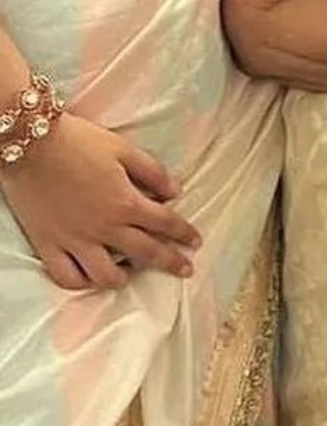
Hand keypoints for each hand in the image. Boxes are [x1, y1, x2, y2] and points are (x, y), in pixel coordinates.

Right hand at [0, 114, 200, 290]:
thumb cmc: (80, 143)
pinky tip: (91, 279)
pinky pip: (67, 277)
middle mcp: (103, 229)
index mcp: (125, 203)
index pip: (164, 224)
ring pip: (105, 276)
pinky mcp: (48, 246)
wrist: (31, 146)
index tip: (196, 242)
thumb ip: (153, 173)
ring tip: (131, 275)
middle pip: (144, 253)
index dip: (184, 233)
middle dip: (170, 262)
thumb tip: (176, 192)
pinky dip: (82, 282)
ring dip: (123, 278)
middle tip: (186, 270)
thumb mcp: (124, 149)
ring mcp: (75, 242)